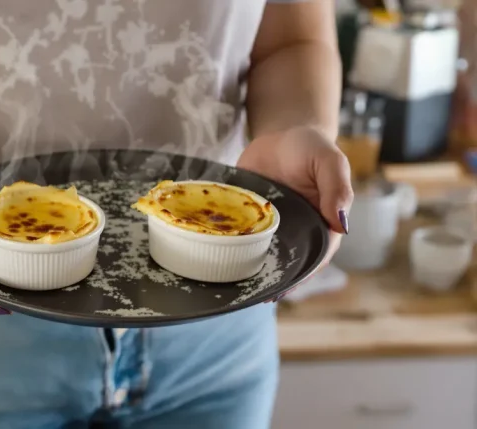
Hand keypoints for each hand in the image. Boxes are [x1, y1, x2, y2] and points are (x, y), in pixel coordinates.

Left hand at [237, 127, 352, 296]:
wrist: (280, 133)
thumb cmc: (311, 148)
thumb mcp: (329, 161)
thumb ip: (336, 189)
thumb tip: (342, 225)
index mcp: (321, 224)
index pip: (313, 257)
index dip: (299, 276)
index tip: (282, 291)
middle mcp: (296, 229)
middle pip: (285, 261)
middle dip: (271, 279)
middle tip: (252, 295)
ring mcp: (270, 225)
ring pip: (261, 252)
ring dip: (249, 268)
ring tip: (234, 286)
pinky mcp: (248, 215)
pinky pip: (239, 234)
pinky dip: (230, 245)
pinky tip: (216, 256)